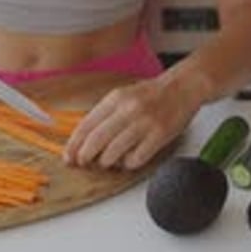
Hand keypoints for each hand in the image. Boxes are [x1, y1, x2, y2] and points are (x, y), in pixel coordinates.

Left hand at [63, 69, 204, 170]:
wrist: (182, 87)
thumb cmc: (151, 94)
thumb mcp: (123, 95)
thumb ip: (105, 113)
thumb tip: (84, 137)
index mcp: (116, 98)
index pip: (87, 124)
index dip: (74, 144)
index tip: (68, 156)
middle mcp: (128, 109)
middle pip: (97, 140)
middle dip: (85, 155)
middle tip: (83, 162)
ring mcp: (144, 122)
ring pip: (114, 152)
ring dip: (106, 162)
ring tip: (108, 161)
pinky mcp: (159, 135)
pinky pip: (136, 159)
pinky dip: (128, 164)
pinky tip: (129, 160)